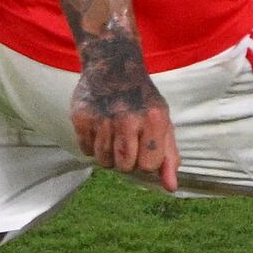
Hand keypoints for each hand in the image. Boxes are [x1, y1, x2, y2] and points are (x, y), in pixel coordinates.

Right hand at [71, 52, 180, 190]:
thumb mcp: (162, 121)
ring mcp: (102, 119)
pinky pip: (86, 150)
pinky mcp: (81, 118)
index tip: (144, 145)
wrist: (112, 64)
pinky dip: (92, 143)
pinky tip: (98, 125)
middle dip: (126, 159)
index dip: (146, 160)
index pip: (149, 166)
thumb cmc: (142, 99)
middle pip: (125, 167)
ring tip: (112, 130)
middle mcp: (128, 119)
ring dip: (108, 152)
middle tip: (127, 139)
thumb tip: (171, 188)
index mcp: (153, 120)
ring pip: (104, 161)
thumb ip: (168, 156)